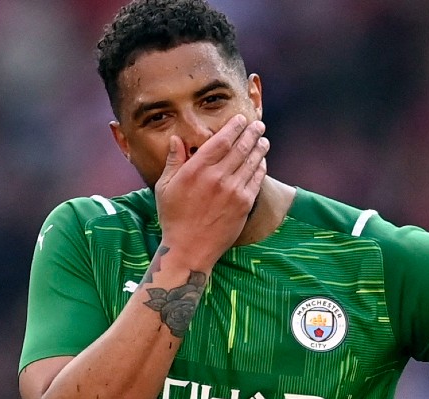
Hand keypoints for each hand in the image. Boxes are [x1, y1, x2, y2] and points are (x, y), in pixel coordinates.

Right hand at [154, 114, 268, 265]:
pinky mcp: (244, 204)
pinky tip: (261, 161)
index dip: (234, 127)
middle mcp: (217, 177)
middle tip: (258, 125)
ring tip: (263, 140)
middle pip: (241, 147)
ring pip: (251, 161)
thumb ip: (173, 162)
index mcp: (196, 170)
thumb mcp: (165, 188)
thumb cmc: (174, 218)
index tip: (240, 119)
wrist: (189, 249)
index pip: (221, 140)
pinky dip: (260, 167)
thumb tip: (176, 140)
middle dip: (251, 133)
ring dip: (259, 147)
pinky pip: (256, 179)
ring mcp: (233, 190)